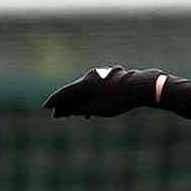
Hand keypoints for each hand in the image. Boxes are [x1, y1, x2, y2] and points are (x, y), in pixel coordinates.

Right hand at [43, 66, 162, 117]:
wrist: (144, 87)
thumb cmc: (120, 99)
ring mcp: (105, 74)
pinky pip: (100, 89)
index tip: (46, 107)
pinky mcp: (115, 77)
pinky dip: (94, 98)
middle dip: (68, 104)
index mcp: (86, 81)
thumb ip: (80, 110)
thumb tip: (67, 110)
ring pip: (89, 90)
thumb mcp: (97, 109)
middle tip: (58, 116)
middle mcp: (93, 74)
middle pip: (77, 91)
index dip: (55, 101)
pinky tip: (96, 108)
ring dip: (83, 102)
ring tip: (79, 116)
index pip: (66, 92)